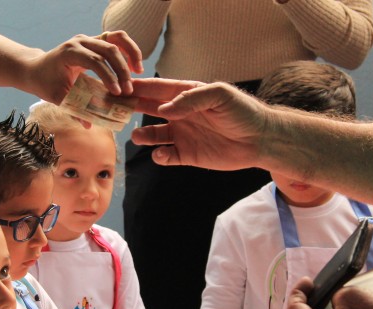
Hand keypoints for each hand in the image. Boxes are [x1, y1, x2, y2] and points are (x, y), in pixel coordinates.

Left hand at [26, 31, 143, 103]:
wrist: (36, 69)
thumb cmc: (45, 83)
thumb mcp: (56, 98)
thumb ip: (72, 109)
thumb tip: (89, 125)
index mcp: (69, 52)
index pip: (94, 61)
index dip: (108, 76)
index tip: (117, 93)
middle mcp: (80, 41)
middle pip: (109, 48)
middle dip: (122, 70)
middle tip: (129, 90)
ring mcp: (89, 39)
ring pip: (116, 38)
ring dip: (131, 53)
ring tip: (139, 71)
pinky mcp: (95, 41)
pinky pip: (116, 39)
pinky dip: (128, 49)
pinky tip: (134, 66)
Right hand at [130, 79, 274, 170]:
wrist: (260, 139)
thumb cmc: (242, 111)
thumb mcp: (219, 95)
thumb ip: (191, 99)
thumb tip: (164, 108)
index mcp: (186, 95)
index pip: (156, 89)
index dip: (136, 88)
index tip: (117, 88)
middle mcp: (181, 114)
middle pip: (148, 109)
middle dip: (130, 108)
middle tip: (112, 110)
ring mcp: (183, 135)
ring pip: (153, 134)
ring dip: (143, 135)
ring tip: (138, 136)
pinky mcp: (188, 155)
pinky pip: (166, 156)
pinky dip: (160, 156)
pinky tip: (161, 154)